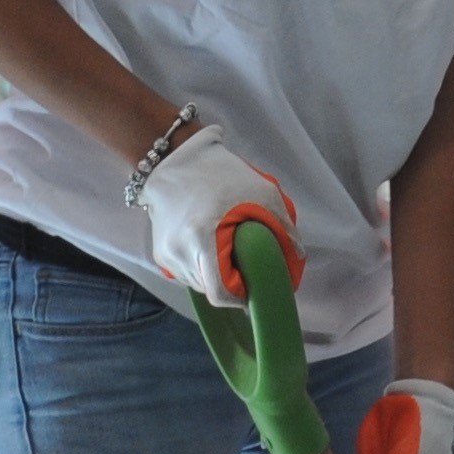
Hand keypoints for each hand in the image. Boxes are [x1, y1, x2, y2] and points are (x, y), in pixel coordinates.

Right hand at [126, 124, 301, 301]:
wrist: (172, 158)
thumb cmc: (220, 172)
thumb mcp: (262, 192)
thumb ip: (283, 228)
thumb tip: (294, 260)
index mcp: (201, 239)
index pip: (220, 293)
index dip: (241, 295)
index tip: (254, 284)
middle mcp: (178, 253)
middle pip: (211, 290)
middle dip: (231, 282)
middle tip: (245, 262)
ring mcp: (165, 255)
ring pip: (198, 284)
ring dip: (216, 275)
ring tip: (226, 248)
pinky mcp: (159, 253)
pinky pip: (187, 273)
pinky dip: (202, 266)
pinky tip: (209, 244)